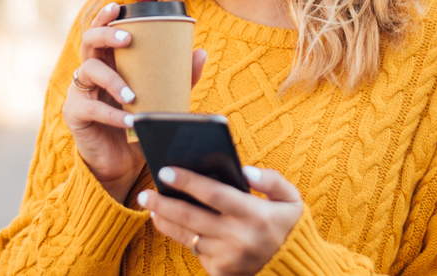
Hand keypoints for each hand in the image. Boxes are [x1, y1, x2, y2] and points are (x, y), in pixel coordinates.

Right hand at [62, 2, 207, 203]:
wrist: (123, 163)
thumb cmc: (139, 122)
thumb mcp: (160, 98)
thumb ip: (178, 78)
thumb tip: (200, 53)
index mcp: (108, 61)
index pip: (101, 31)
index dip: (105, 16)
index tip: (118, 6)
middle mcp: (90, 71)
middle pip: (89, 41)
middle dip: (106, 35)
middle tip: (127, 39)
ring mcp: (80, 92)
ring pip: (89, 72)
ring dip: (113, 80)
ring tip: (132, 96)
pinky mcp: (75, 115)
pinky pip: (91, 109)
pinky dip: (113, 115)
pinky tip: (130, 121)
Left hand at [137, 165, 302, 275]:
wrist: (291, 269)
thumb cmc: (287, 226)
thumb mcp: (291, 200)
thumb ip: (272, 181)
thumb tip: (246, 171)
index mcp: (255, 215)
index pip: (214, 194)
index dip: (188, 181)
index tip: (165, 170)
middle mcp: (239, 238)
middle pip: (190, 216)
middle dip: (163, 202)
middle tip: (145, 191)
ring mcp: (227, 257)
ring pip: (186, 235)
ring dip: (164, 219)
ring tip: (150, 204)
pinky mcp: (220, 271)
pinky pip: (193, 249)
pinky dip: (178, 234)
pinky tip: (167, 221)